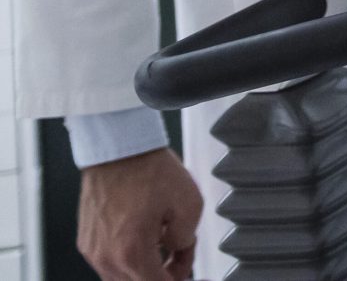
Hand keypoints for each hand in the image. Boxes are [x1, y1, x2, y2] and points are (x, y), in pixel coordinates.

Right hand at [79, 147, 201, 280]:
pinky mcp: (86, 239)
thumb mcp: (189, 204)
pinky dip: (128, 257)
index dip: (177, 278)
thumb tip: (179, 250)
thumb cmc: (148, 170)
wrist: (119, 149)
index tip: (186, 268)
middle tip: (180, 256)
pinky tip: (145, 236)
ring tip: (164, 242)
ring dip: (144, 267)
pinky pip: (109, 260)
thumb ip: (186, 240)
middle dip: (163, 274)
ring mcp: (92, 249)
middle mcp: (106, 257)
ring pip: (121, 275)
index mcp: (131, 253)